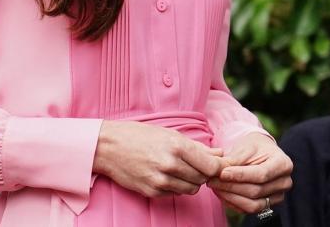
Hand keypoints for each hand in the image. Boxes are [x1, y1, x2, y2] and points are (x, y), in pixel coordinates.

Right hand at [92, 120, 224, 197]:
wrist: (108, 147)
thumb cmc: (141, 136)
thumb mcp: (171, 134)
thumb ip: (198, 147)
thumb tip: (220, 154)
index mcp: (178, 146)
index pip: (212, 166)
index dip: (217, 167)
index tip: (216, 164)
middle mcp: (171, 165)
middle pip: (203, 179)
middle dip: (204, 173)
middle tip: (196, 165)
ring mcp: (161, 180)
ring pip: (191, 189)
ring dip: (191, 181)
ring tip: (181, 169)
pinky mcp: (152, 191)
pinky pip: (175, 193)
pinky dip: (176, 186)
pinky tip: (167, 175)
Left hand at [209, 133, 292, 213]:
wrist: (260, 153)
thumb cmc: (253, 147)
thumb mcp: (245, 148)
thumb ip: (233, 161)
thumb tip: (217, 172)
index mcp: (283, 164)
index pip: (261, 174)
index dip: (240, 176)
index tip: (222, 173)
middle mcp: (284, 182)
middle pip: (256, 191)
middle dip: (231, 186)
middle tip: (212, 179)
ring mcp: (277, 196)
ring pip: (252, 204)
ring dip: (230, 197)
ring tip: (215, 186)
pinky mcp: (267, 205)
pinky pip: (248, 209)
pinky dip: (232, 202)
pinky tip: (221, 192)